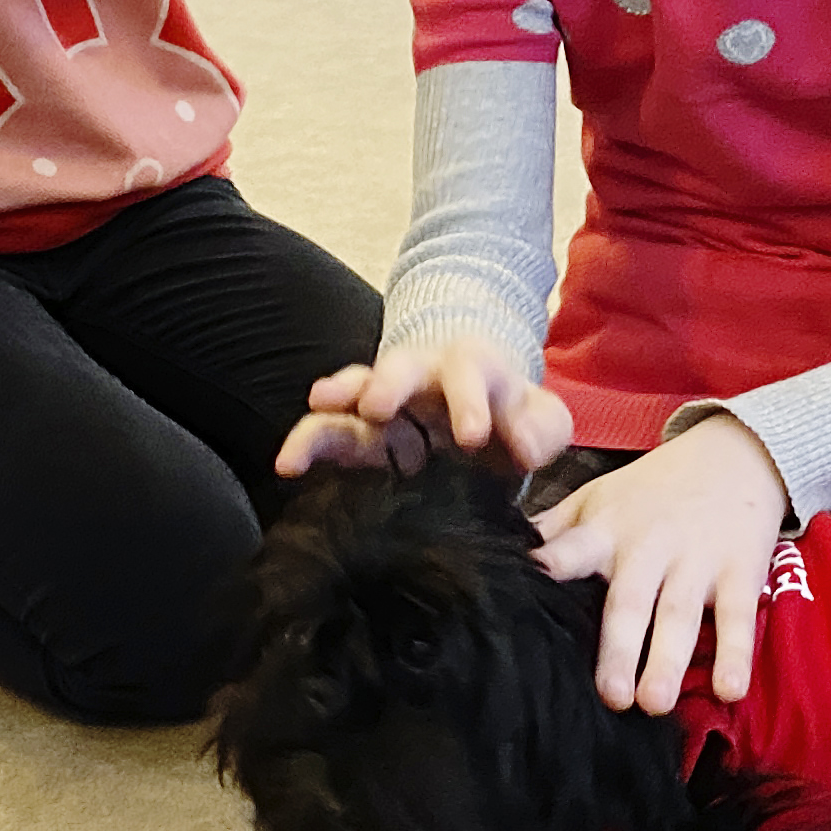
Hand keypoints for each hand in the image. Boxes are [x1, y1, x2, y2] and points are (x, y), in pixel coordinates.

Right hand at [278, 340, 571, 479]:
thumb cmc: (511, 424)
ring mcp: (385, 404)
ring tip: (317, 406)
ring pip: (355, 390)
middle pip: (401, 366)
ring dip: (337, 398)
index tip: (472, 438)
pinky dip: (309, 443)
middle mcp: (421, 377)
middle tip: (376, 405)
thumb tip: (521, 449)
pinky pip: (329, 433)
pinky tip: (289, 464)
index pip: (471, 374)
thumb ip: (541, 432)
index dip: (471, 402)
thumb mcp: (540, 426)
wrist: (482, 430)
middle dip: (388, 382)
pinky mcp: (361, 438)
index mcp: (473, 370)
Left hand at [530, 414, 789, 714]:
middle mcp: (647, 548)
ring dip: (669, 660)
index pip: (570, 551)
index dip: (550, 567)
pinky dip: (736, 653)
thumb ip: (553, 531)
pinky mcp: (740, 571)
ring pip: (679, 616)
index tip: (528, 594)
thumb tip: (498, 552)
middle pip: (630, 603)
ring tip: (656, 703)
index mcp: (604, 531)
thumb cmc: (651, 489)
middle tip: (612, 698)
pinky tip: (731, 691)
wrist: (733, 453)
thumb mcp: (596, 498)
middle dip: (620, 649)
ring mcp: (695, 561)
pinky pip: (738, 617)